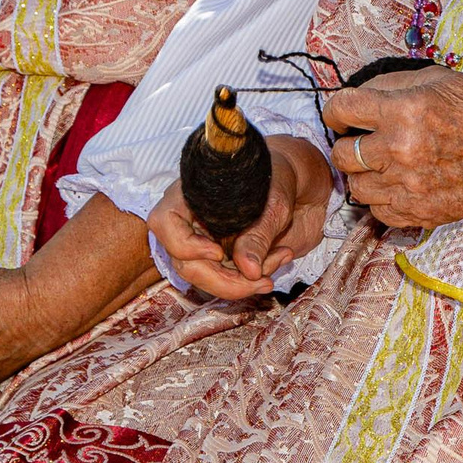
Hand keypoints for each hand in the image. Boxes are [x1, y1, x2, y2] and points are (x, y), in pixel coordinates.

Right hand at [150, 134, 329, 300]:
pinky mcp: (222, 258)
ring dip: (243, 282)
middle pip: (186, 263)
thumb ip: (258, 235)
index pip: (165, 223)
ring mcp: (204, 242)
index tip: (219, 253)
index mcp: (191, 195)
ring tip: (279, 261)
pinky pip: (227, 280)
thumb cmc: (278, 180)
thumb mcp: (273, 204)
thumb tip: (247, 270)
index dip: (187, 246)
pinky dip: (252, 279)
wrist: (297, 183)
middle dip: (225, 280)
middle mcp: (190, 221)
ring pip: (207, 277)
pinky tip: (279, 259)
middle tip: (262, 280)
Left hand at [325, 66, 462, 231]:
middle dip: (346, 144)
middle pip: (341, 153)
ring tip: (383, 163)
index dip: (336, 111)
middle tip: (362, 140)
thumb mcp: (444, 80)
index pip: (342, 109)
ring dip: (363, 173)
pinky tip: (399, 184)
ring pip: (356, 186)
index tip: (341, 115)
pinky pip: (377, 211)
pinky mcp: (419, 213)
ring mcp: (408, 187)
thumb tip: (364, 93)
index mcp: (404, 110)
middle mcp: (400, 150)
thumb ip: (397, 85)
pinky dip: (382, 198)